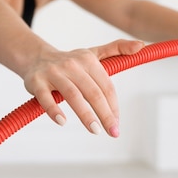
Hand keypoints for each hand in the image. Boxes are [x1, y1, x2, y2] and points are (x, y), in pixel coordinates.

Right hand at [23, 39, 144, 136]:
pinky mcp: (36, 82)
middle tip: (112, 131)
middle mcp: (72, 65)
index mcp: (88, 60)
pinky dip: (54, 110)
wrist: (36, 57)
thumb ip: (117, 49)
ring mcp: (54, 73)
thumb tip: (141, 46)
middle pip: (92, 92)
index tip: (117, 123)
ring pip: (73, 95)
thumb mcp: (94, 53)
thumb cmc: (70, 62)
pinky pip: (46, 97)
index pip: (106, 86)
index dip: (113, 106)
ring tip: (95, 130)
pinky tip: (62, 122)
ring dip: (85, 114)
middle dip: (104, 114)